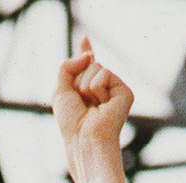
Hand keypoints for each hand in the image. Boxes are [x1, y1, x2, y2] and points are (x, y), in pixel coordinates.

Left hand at [52, 36, 133, 182]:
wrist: (85, 139)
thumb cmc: (72, 123)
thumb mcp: (60, 91)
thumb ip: (67, 66)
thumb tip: (90, 54)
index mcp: (87, 91)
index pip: (86, 67)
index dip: (85, 53)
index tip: (84, 39)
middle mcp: (103, 89)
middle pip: (88, 62)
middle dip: (78, 80)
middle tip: (83, 103)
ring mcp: (115, 89)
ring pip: (96, 66)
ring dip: (86, 86)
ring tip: (92, 106)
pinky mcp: (125, 92)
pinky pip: (104, 73)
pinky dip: (97, 88)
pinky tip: (101, 105)